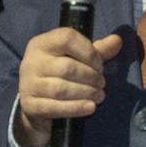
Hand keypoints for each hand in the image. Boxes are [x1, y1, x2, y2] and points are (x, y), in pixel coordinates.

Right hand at [15, 28, 126, 146]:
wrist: (36, 103)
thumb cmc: (61, 75)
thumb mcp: (78, 58)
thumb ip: (98, 50)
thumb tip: (118, 40)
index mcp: (42, 44)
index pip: (66, 38)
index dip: (88, 52)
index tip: (99, 64)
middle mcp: (31, 61)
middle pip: (67, 67)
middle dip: (91, 77)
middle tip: (101, 83)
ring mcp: (27, 84)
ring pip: (61, 89)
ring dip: (86, 93)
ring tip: (99, 95)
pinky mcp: (29, 105)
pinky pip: (55, 107)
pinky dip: (76, 108)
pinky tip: (90, 107)